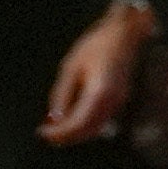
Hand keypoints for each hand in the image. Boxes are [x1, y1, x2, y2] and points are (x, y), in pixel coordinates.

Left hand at [40, 0, 155, 144]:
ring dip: (77, 133)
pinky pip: (103, 119)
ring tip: (57, 129)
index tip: (42, 132)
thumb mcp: (72, 66)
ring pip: (97, 127)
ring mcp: (120, 100)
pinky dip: (87, 125)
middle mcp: (113, 101)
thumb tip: (55, 118)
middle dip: (66, 136)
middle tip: (46, 134)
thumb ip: (62, 94)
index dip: (58, 133)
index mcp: (100, 93)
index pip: (77, 124)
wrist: (126, 31)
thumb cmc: (97, 45)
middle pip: (88, 130)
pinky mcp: (121, 98)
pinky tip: (73, 119)